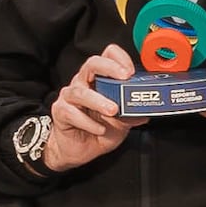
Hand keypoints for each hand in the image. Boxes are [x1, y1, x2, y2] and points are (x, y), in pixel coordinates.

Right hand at [40, 49, 135, 170]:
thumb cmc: (98, 130)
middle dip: (109, 68)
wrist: (78, 150)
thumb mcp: (121, 123)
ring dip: (99, 101)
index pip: (108, 56)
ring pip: (81, 92)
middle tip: (124, 77)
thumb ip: (130, 115)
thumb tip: (145, 111)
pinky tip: (99, 129)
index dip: (120, 58)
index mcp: (99, 79)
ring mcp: (70, 96)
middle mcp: (83, 83)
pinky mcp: (60, 111)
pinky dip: (88, 122)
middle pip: (92, 64)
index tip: (131, 71)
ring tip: (113, 111)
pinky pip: (71, 113)